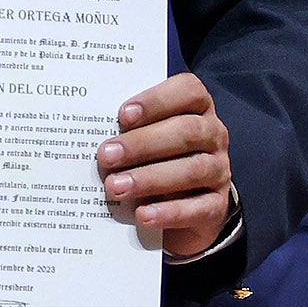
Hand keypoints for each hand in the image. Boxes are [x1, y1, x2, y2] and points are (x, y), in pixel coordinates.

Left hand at [100, 73, 234, 258]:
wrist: (184, 202)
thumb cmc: (156, 156)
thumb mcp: (143, 136)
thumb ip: (126, 128)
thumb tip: (88, 130)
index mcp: (196, 107)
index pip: (188, 91)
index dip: (156, 100)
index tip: (123, 115)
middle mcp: (213, 134)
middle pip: (186, 131)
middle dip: (142, 143)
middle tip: (106, 155)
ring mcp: (219, 170)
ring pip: (192, 169)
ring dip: (150, 178)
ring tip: (115, 187)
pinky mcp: (217, 205)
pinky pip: (199, 208)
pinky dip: (169, 212)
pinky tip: (143, 215)